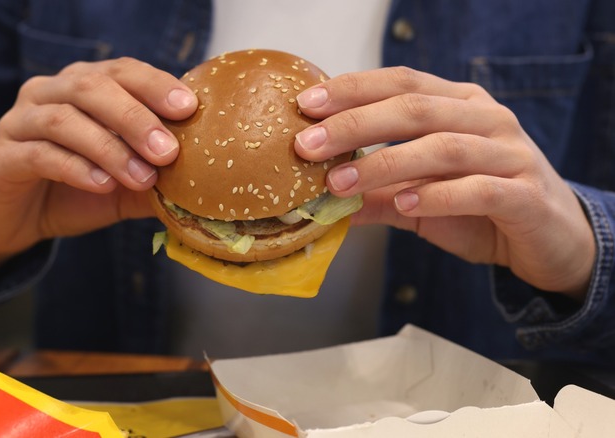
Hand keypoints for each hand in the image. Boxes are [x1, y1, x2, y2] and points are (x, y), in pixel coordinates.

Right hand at [0, 58, 196, 272]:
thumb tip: (205, 185)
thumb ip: (157, 178)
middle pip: (91, 87)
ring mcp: (19, 122)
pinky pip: (39, 154)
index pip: (121, 71)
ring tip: (142, 177)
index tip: (189, 108)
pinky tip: (103, 185)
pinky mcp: (2, 158)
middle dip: (135, 117)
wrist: (16, 222)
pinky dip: (76, 168)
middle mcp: (48, 93)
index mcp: (81, 87)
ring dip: (109, 147)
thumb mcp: (125, 185)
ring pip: (63, 119)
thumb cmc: (76, 191)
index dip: (154, 84)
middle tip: (168, 150)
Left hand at [294, 67, 594, 299]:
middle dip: (355, 124)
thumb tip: (317, 202)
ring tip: (340, 183)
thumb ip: (374, 194)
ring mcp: (510, 154)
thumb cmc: (481, 208)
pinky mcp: (526, 194)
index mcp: (460, 104)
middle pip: (415, 108)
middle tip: (308, 145)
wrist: (552, 239)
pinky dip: (437, 196)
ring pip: (443, 148)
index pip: (401, 82)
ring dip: (384, 164)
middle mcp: (487, 119)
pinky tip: (403, 204)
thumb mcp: (418, 199)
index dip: (352, 89)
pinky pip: (479, 189)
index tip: (306, 105)